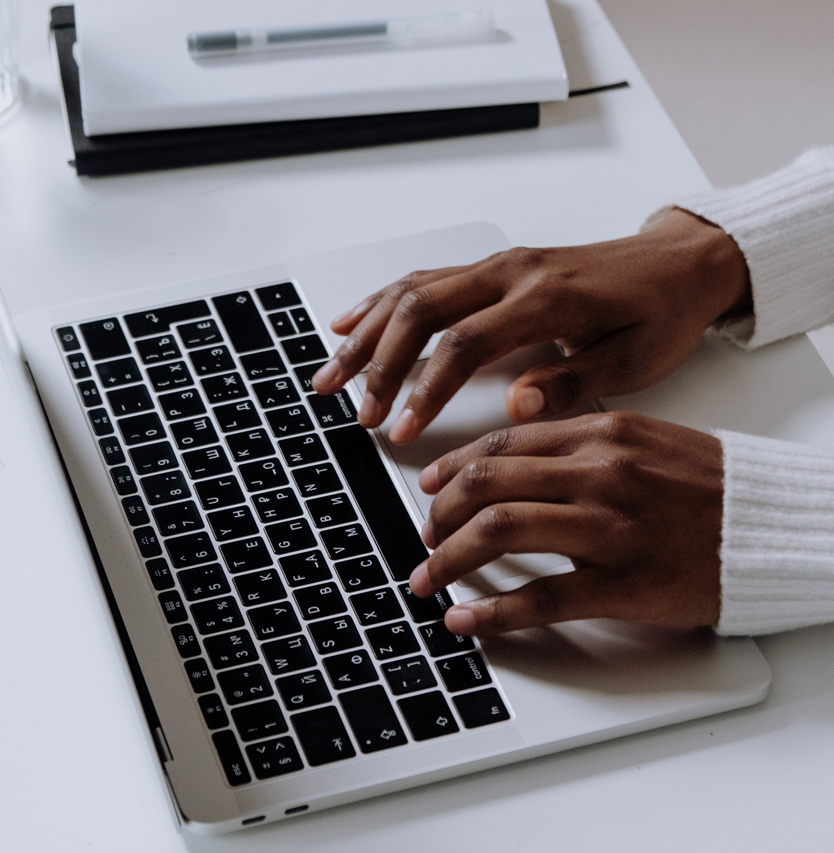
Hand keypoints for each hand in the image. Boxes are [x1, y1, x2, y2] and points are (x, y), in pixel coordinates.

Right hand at [312, 209, 750, 443]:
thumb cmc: (659, 314)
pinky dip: (382, 302)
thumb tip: (516, 404)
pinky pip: (425, 279)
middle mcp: (512, 273)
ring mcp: (498, 265)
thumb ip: (572, 381)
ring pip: (412, 291)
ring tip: (331, 373)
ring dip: (367, 334)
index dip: (425, 389)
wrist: (678, 264)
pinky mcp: (493, 268)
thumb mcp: (635, 360)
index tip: (402, 430)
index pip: (464, 343)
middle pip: (421, 311)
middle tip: (358, 411)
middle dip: (379, 364)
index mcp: (545, 299)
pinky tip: (353, 322)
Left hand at [407, 411, 723, 634]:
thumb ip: (575, 446)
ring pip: (501, 532)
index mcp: (600, 434)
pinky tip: (466, 620)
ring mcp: (610, 528)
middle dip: (440, 515)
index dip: (451, 468)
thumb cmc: (705, 486)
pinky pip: (542, 598)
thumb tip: (509, 462)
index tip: (428, 487)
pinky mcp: (625, 584)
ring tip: (429, 577)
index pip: (501, 444)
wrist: (772, 526)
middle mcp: (599, 473)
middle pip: (488, 485)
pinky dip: (493, 611)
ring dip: (450, 558)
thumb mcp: (640, 441)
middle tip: (426, 537)